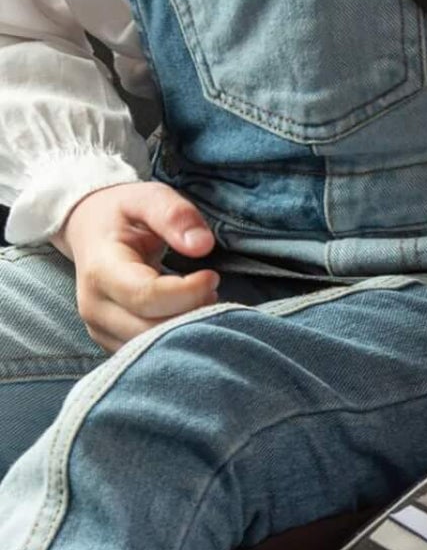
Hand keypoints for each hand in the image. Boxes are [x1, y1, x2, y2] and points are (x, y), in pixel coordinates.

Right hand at [52, 182, 220, 355]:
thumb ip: (175, 215)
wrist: (90, 228)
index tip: (212, 275)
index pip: (146, 297)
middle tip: (212, 288)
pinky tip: (188, 312)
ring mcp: (100, 328)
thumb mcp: (148, 197)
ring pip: (150, 349)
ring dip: (186, 329)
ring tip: (201, 298)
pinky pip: (147, 353)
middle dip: (192, 313)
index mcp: (101, 270)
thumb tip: (202, 246)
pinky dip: (174, 339)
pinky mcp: (111, 339)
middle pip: (150, 330)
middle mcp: (95, 306)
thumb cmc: (124, 213)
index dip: (188, 292)